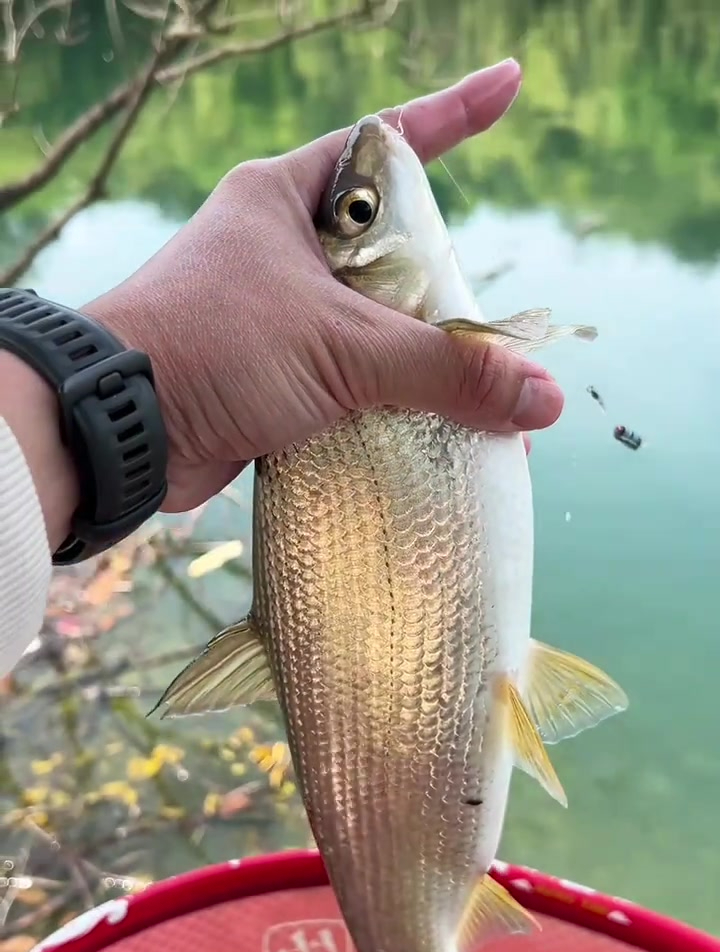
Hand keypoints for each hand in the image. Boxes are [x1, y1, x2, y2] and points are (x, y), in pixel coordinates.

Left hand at [84, 58, 556, 512]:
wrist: (122, 430)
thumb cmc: (216, 349)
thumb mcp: (341, 345)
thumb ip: (444, 368)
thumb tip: (541, 397)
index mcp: (285, 199)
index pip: (388, 141)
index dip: (453, 113)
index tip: (507, 86)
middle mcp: (279, 251)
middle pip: (388, 251)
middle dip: (443, 282)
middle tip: (489, 317)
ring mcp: (274, 316)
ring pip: (370, 326)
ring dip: (420, 361)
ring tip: (480, 394)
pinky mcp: (271, 378)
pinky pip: (347, 382)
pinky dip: (386, 406)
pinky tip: (429, 432)